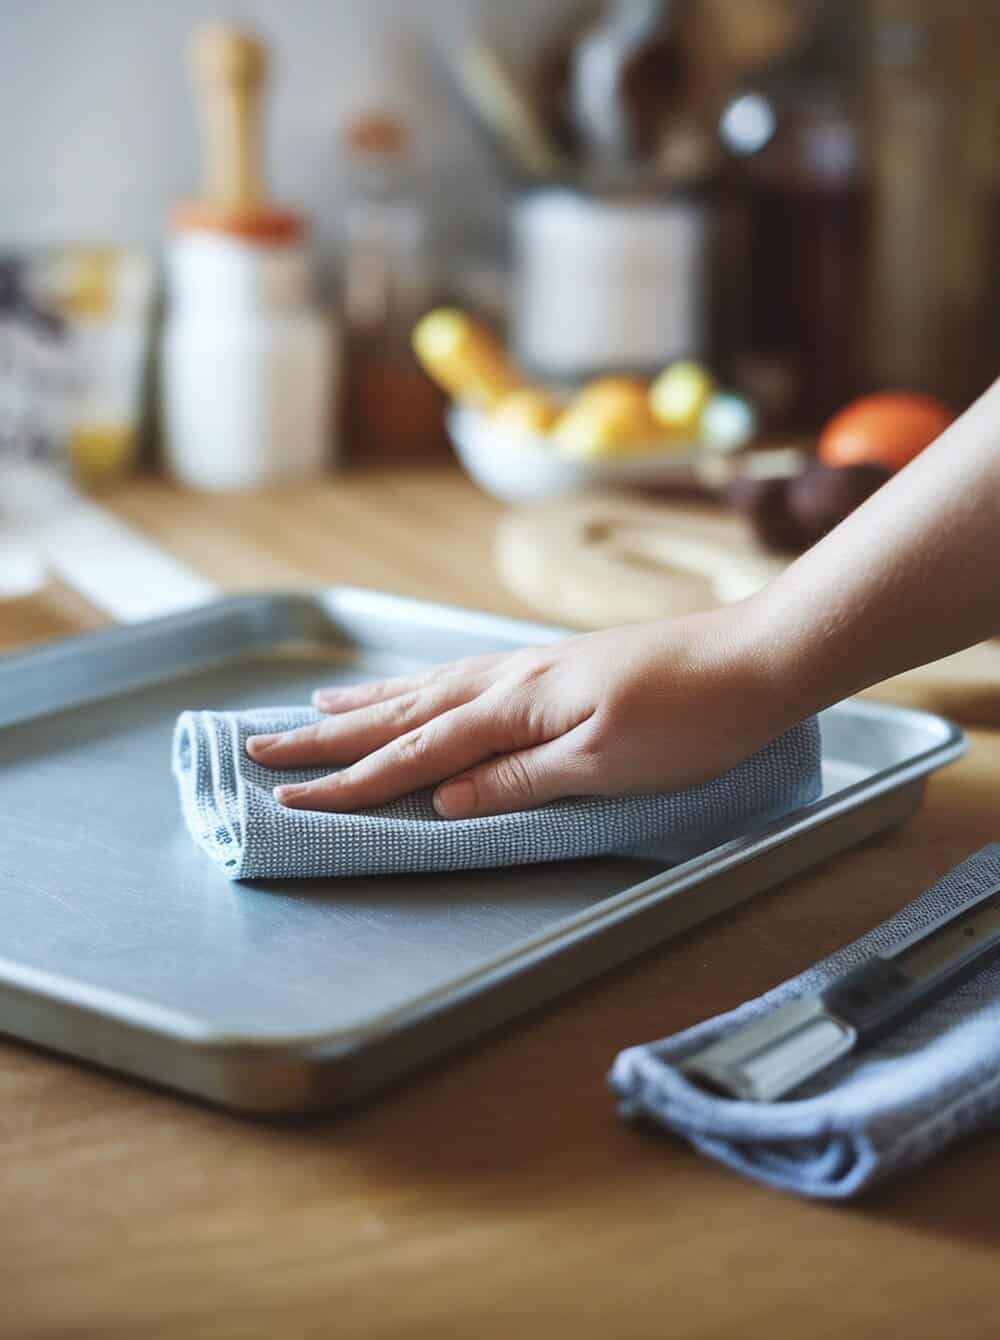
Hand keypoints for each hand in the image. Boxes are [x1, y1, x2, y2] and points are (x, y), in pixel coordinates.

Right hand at [246, 607, 782, 818]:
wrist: (755, 657)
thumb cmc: (692, 719)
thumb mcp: (605, 764)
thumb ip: (518, 779)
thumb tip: (439, 797)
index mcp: (516, 706)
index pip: (415, 751)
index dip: (350, 779)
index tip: (289, 795)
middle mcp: (510, 678)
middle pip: (402, 711)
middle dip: (329, 734)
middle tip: (261, 741)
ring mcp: (531, 666)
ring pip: (427, 686)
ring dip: (366, 701)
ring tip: (315, 706)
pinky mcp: (554, 664)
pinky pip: (462, 674)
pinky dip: (420, 683)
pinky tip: (417, 685)